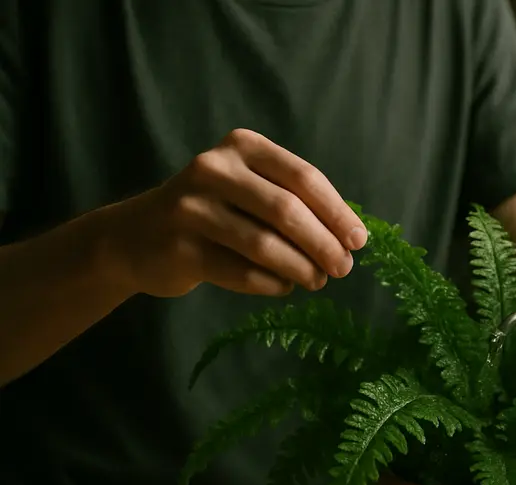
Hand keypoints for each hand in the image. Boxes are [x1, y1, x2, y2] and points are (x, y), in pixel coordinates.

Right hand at [105, 128, 365, 297]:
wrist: (136, 237)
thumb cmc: (213, 213)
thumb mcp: (250, 189)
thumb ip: (295, 202)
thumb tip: (349, 237)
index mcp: (243, 146)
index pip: (304, 177)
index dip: (337, 212)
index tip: (358, 241)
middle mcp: (214, 168)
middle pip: (287, 210)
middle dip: (323, 244)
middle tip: (342, 269)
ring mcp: (192, 207)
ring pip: (264, 244)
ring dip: (301, 268)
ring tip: (316, 281)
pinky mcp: (180, 247)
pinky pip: (241, 271)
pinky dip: (271, 284)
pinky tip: (282, 287)